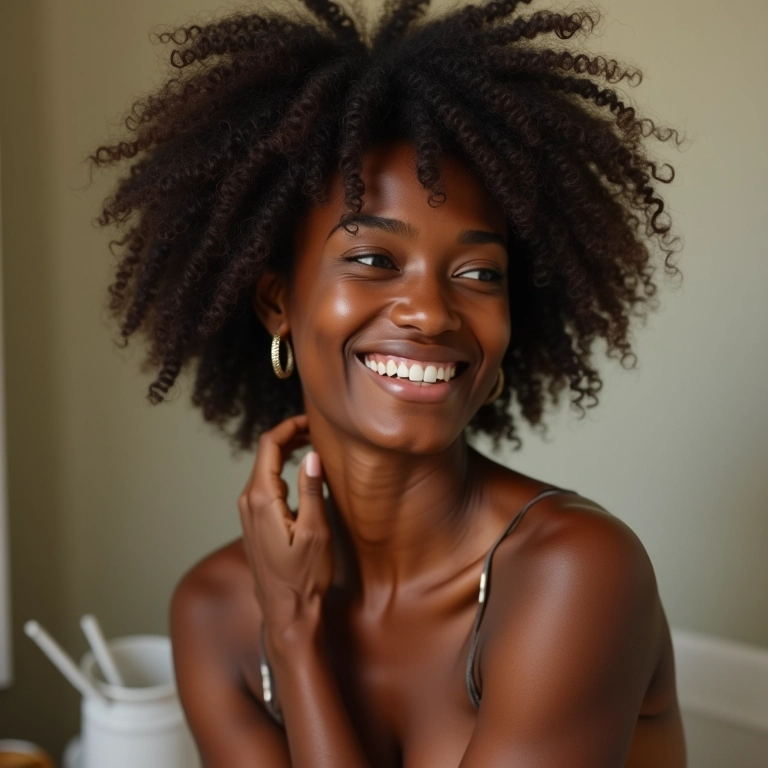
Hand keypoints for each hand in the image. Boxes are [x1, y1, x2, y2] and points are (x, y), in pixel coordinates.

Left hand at [237, 414, 332, 642]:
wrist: (285, 612)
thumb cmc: (303, 577)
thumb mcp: (315, 532)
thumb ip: (312, 491)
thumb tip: (312, 455)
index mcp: (261, 499)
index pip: (269, 445)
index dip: (289, 426)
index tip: (312, 420)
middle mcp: (249, 501)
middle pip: (265, 453)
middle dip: (291, 436)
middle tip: (318, 430)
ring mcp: (249, 512)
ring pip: (265, 468)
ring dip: (287, 452)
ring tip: (314, 445)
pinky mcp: (255, 521)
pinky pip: (266, 484)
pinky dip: (283, 470)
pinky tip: (302, 474)